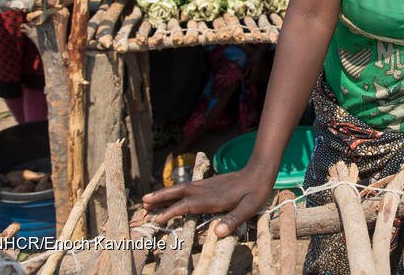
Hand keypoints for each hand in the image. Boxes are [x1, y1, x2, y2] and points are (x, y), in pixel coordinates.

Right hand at [142, 165, 274, 237]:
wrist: (260, 170)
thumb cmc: (256, 191)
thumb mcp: (249, 207)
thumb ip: (233, 219)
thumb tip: (217, 233)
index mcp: (213, 198)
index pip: (187, 205)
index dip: (172, 212)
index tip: (159, 219)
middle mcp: (206, 190)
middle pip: (179, 193)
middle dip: (161, 198)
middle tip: (143, 203)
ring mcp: (207, 185)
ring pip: (181, 189)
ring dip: (165, 193)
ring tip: (149, 199)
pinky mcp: (210, 184)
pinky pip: (187, 188)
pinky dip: (175, 191)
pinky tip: (172, 195)